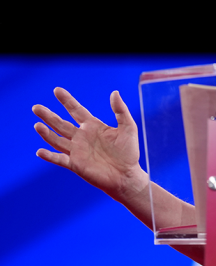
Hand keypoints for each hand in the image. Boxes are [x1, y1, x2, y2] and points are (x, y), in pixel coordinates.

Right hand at [32, 87, 146, 201]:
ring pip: (57, 139)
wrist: (127, 175)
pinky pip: (59, 159)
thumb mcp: (128, 127)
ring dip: (46, 133)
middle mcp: (82, 137)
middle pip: (61, 124)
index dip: (66, 100)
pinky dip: (49, 156)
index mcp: (93, 126)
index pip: (76, 110)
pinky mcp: (75, 164)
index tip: (56, 90)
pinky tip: (40, 151)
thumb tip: (114, 92)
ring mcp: (77, 151)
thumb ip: (120, 110)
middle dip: (48, 115)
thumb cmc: (129, 151)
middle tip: (36, 107)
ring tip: (37, 125)